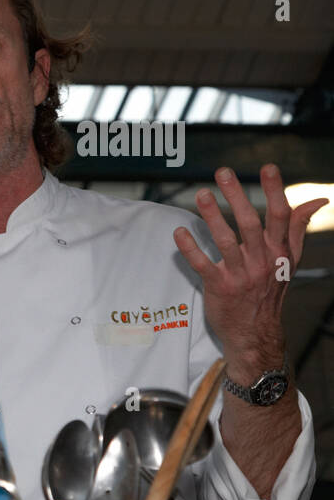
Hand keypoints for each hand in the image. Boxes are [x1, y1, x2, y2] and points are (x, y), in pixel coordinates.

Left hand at [173, 164, 327, 377]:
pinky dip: (191, 249)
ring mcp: (241, 275)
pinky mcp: (220, 287)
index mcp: (280, 251)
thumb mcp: (289, 260)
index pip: (280, 216)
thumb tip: (319, 200)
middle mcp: (263, 261)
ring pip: (227, 241)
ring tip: (201, 194)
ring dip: (213, 217)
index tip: (267, 167)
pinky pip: (203, 265)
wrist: (256, 332)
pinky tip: (180, 232)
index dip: (274, 191)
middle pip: (251, 223)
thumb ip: (297, 228)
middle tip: (223, 172)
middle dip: (238, 196)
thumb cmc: (270, 289)